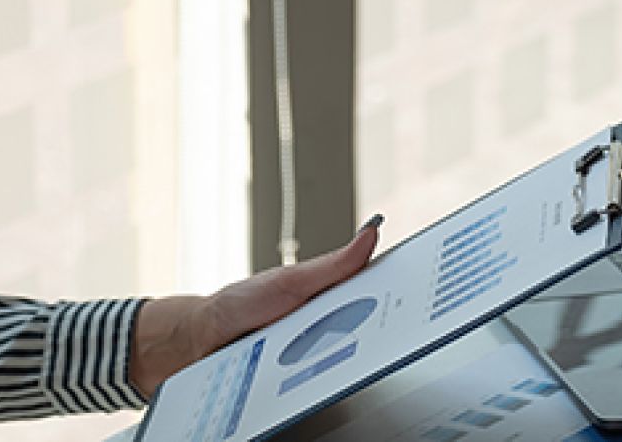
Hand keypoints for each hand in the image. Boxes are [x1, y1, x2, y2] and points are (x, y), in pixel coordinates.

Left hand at [129, 220, 381, 397]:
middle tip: (392, 342)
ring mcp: (313, 361)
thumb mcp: (291, 282)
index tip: (423, 308)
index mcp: (330, 300)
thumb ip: (333, 265)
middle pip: (366, 340)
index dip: (400, 306)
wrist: (198, 343)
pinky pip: (318, 390)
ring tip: (352, 364)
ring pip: (345, 369)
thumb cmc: (241, 305)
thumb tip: (371, 232)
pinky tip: (325, 388)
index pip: (376, 302)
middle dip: (380, 342)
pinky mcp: (297, 387)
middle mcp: (327, 332)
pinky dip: (324, 388)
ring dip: (350, 368)